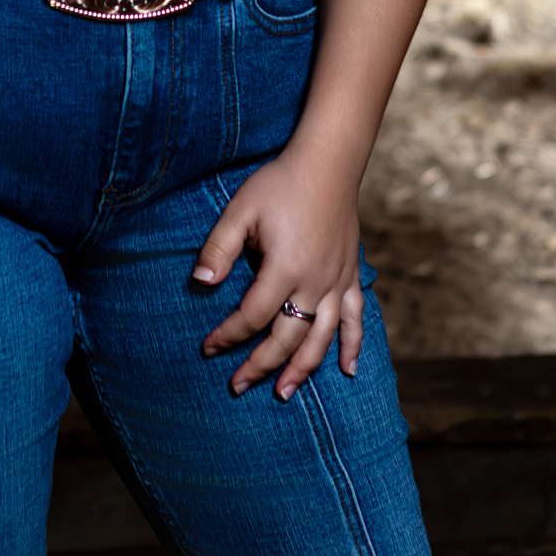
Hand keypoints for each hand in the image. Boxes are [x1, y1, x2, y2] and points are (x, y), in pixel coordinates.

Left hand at [192, 140, 363, 400]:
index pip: (252, 316)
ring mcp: (336, 282)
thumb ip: (219, 247)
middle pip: (286, 337)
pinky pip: (355, 319)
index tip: (208, 347)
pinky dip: (352, 346)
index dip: (228, 335)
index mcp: (284, 268)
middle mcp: (314, 283)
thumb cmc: (279, 183)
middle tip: (237, 385)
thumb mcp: (240, 209)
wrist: (327, 163)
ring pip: (321, 337)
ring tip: (283, 392)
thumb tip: (200, 283)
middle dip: (260, 364)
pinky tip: (349, 370)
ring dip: (302, 368)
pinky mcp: (351, 275)